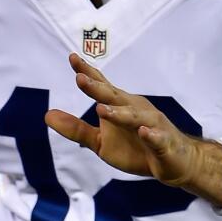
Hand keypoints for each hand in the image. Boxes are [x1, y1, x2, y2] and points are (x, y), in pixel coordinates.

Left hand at [45, 53, 221, 206]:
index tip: (71, 58)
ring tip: (101, 109)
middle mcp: (135, 109)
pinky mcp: (164, 143)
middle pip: (114, 96)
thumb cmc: (136, 147)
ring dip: (119, 113)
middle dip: (97, 87)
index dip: (87, 73)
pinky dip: (150, 134)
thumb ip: (76, 129)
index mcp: (119, 105)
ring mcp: (151, 124)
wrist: (174, 162)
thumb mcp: (100, 142)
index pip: (101, 86)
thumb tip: (46, 115)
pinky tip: (143, 132)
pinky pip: (157, 138)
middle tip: (80, 77)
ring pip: (134, 116)